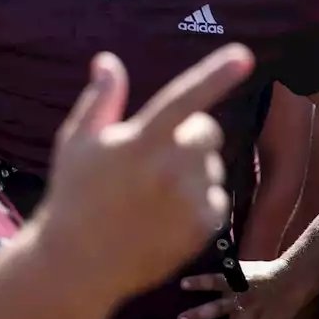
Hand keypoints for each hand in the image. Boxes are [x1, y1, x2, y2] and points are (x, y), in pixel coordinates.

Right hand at [41, 44, 255, 300]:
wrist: (80, 263)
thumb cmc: (74, 194)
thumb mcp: (76, 141)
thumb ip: (100, 99)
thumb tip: (107, 60)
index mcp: (140, 142)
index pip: (182, 99)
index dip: (214, 75)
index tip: (244, 56)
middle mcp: (171, 169)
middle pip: (206, 130)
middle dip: (189, 133)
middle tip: (153, 153)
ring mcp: (190, 200)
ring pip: (211, 164)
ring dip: (192, 168)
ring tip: (152, 191)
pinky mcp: (204, 227)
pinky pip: (216, 196)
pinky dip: (198, 198)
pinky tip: (165, 212)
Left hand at [177, 259, 309, 318]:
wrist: (292, 283)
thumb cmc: (262, 275)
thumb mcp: (243, 269)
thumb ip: (225, 277)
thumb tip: (203, 279)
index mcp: (236, 282)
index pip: (214, 281)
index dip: (199, 282)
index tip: (182, 284)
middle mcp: (241, 301)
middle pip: (217, 308)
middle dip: (198, 315)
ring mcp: (251, 318)